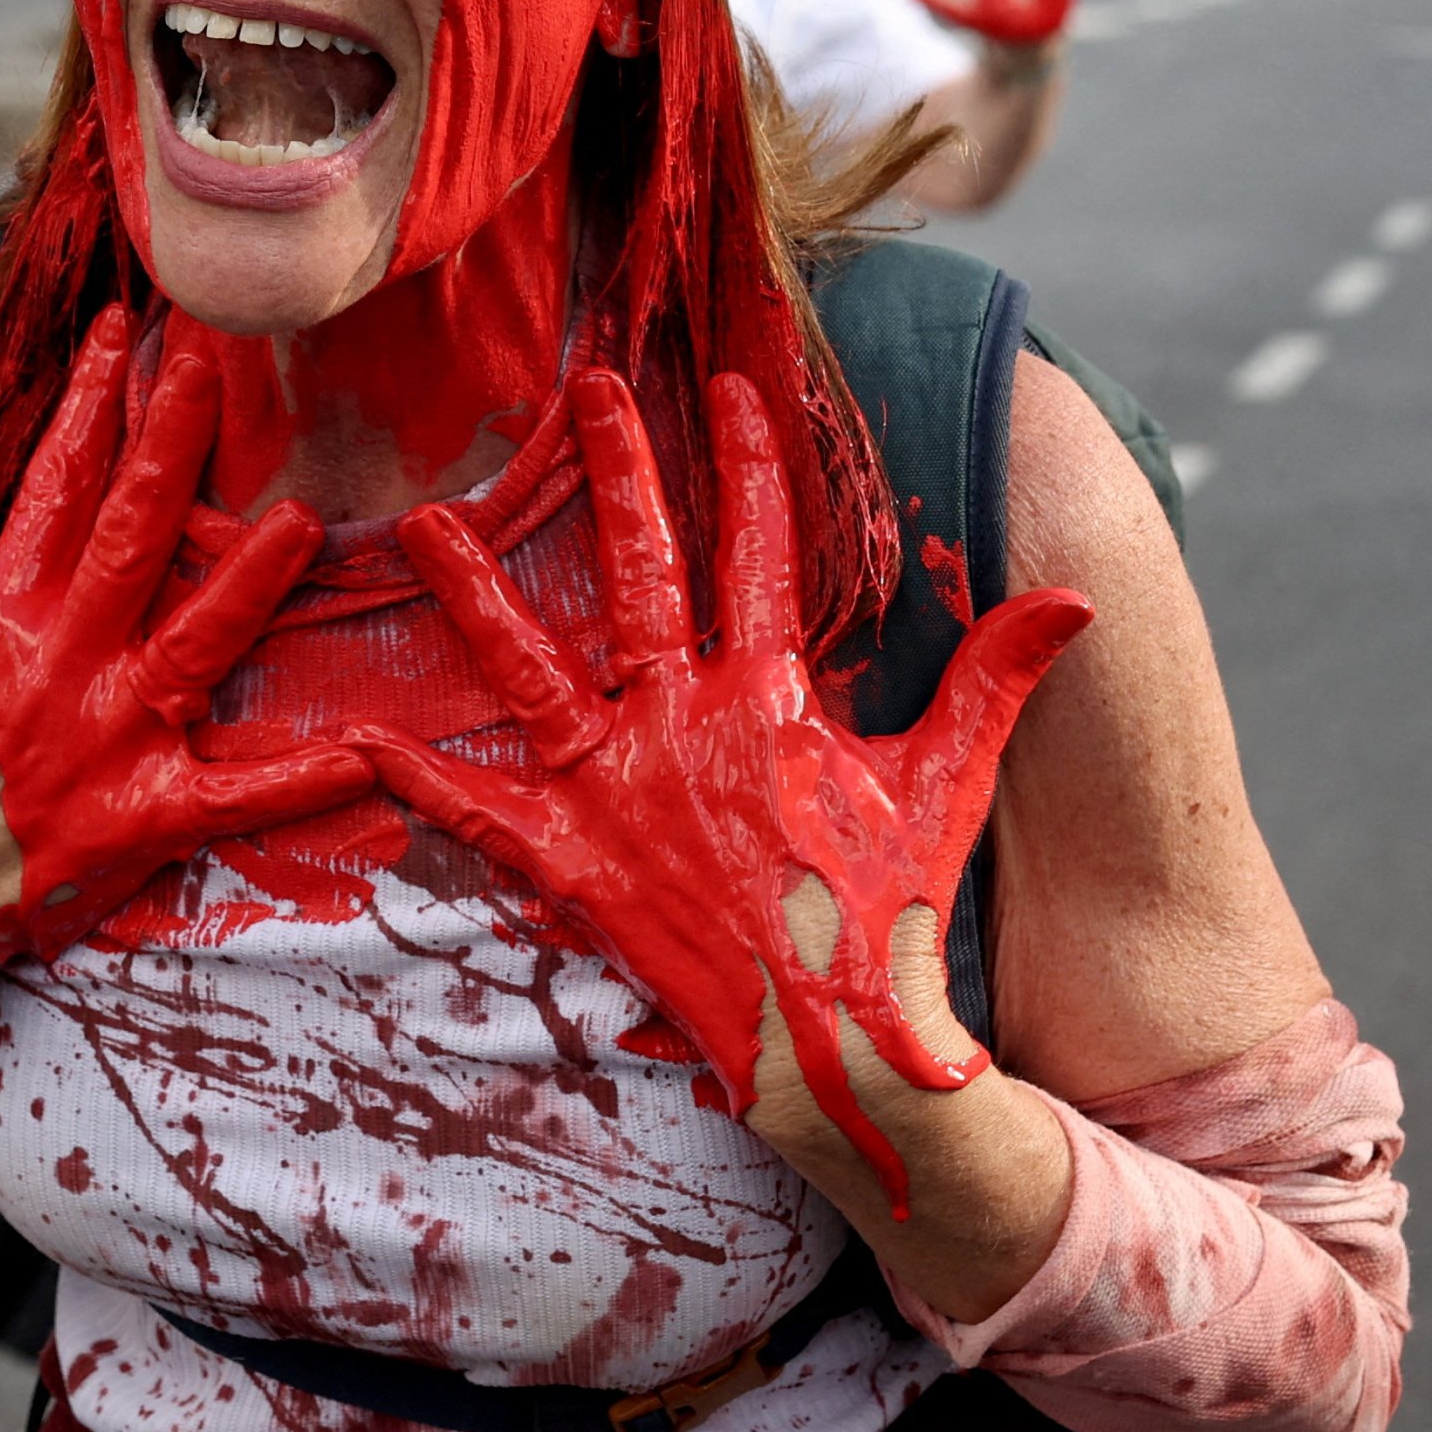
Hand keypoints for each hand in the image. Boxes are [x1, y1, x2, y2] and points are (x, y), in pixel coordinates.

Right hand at [0, 308, 360, 1114]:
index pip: (53, 482)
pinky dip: (295, 782)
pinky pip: (230, 798)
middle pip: (128, 532)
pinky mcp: (139, 816)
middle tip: (218, 356)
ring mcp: (103, 736)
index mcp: (3, 609)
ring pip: (189, 641)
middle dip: (172, 440)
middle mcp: (56, 658)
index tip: (126, 326)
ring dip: (247, 582)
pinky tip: (361, 757)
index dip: (90, 400)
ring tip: (301, 520)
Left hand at [376, 367, 1092, 1215]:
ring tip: (425, 524)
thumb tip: (1073, 598)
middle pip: (641, 574)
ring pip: (532, 674)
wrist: (841, 1050)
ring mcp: (618, 794)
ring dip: (476, 597)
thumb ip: (995, 682)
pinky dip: (418, 778)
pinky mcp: (570, 865)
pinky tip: (358, 734)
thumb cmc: (894, 914)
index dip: (751, 461)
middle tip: (588, 387)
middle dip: (618, 472)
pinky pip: (478, 814)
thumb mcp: (949, 786)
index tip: (734, 381)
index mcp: (772, 699)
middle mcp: (684, 727)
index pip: (762, 551)